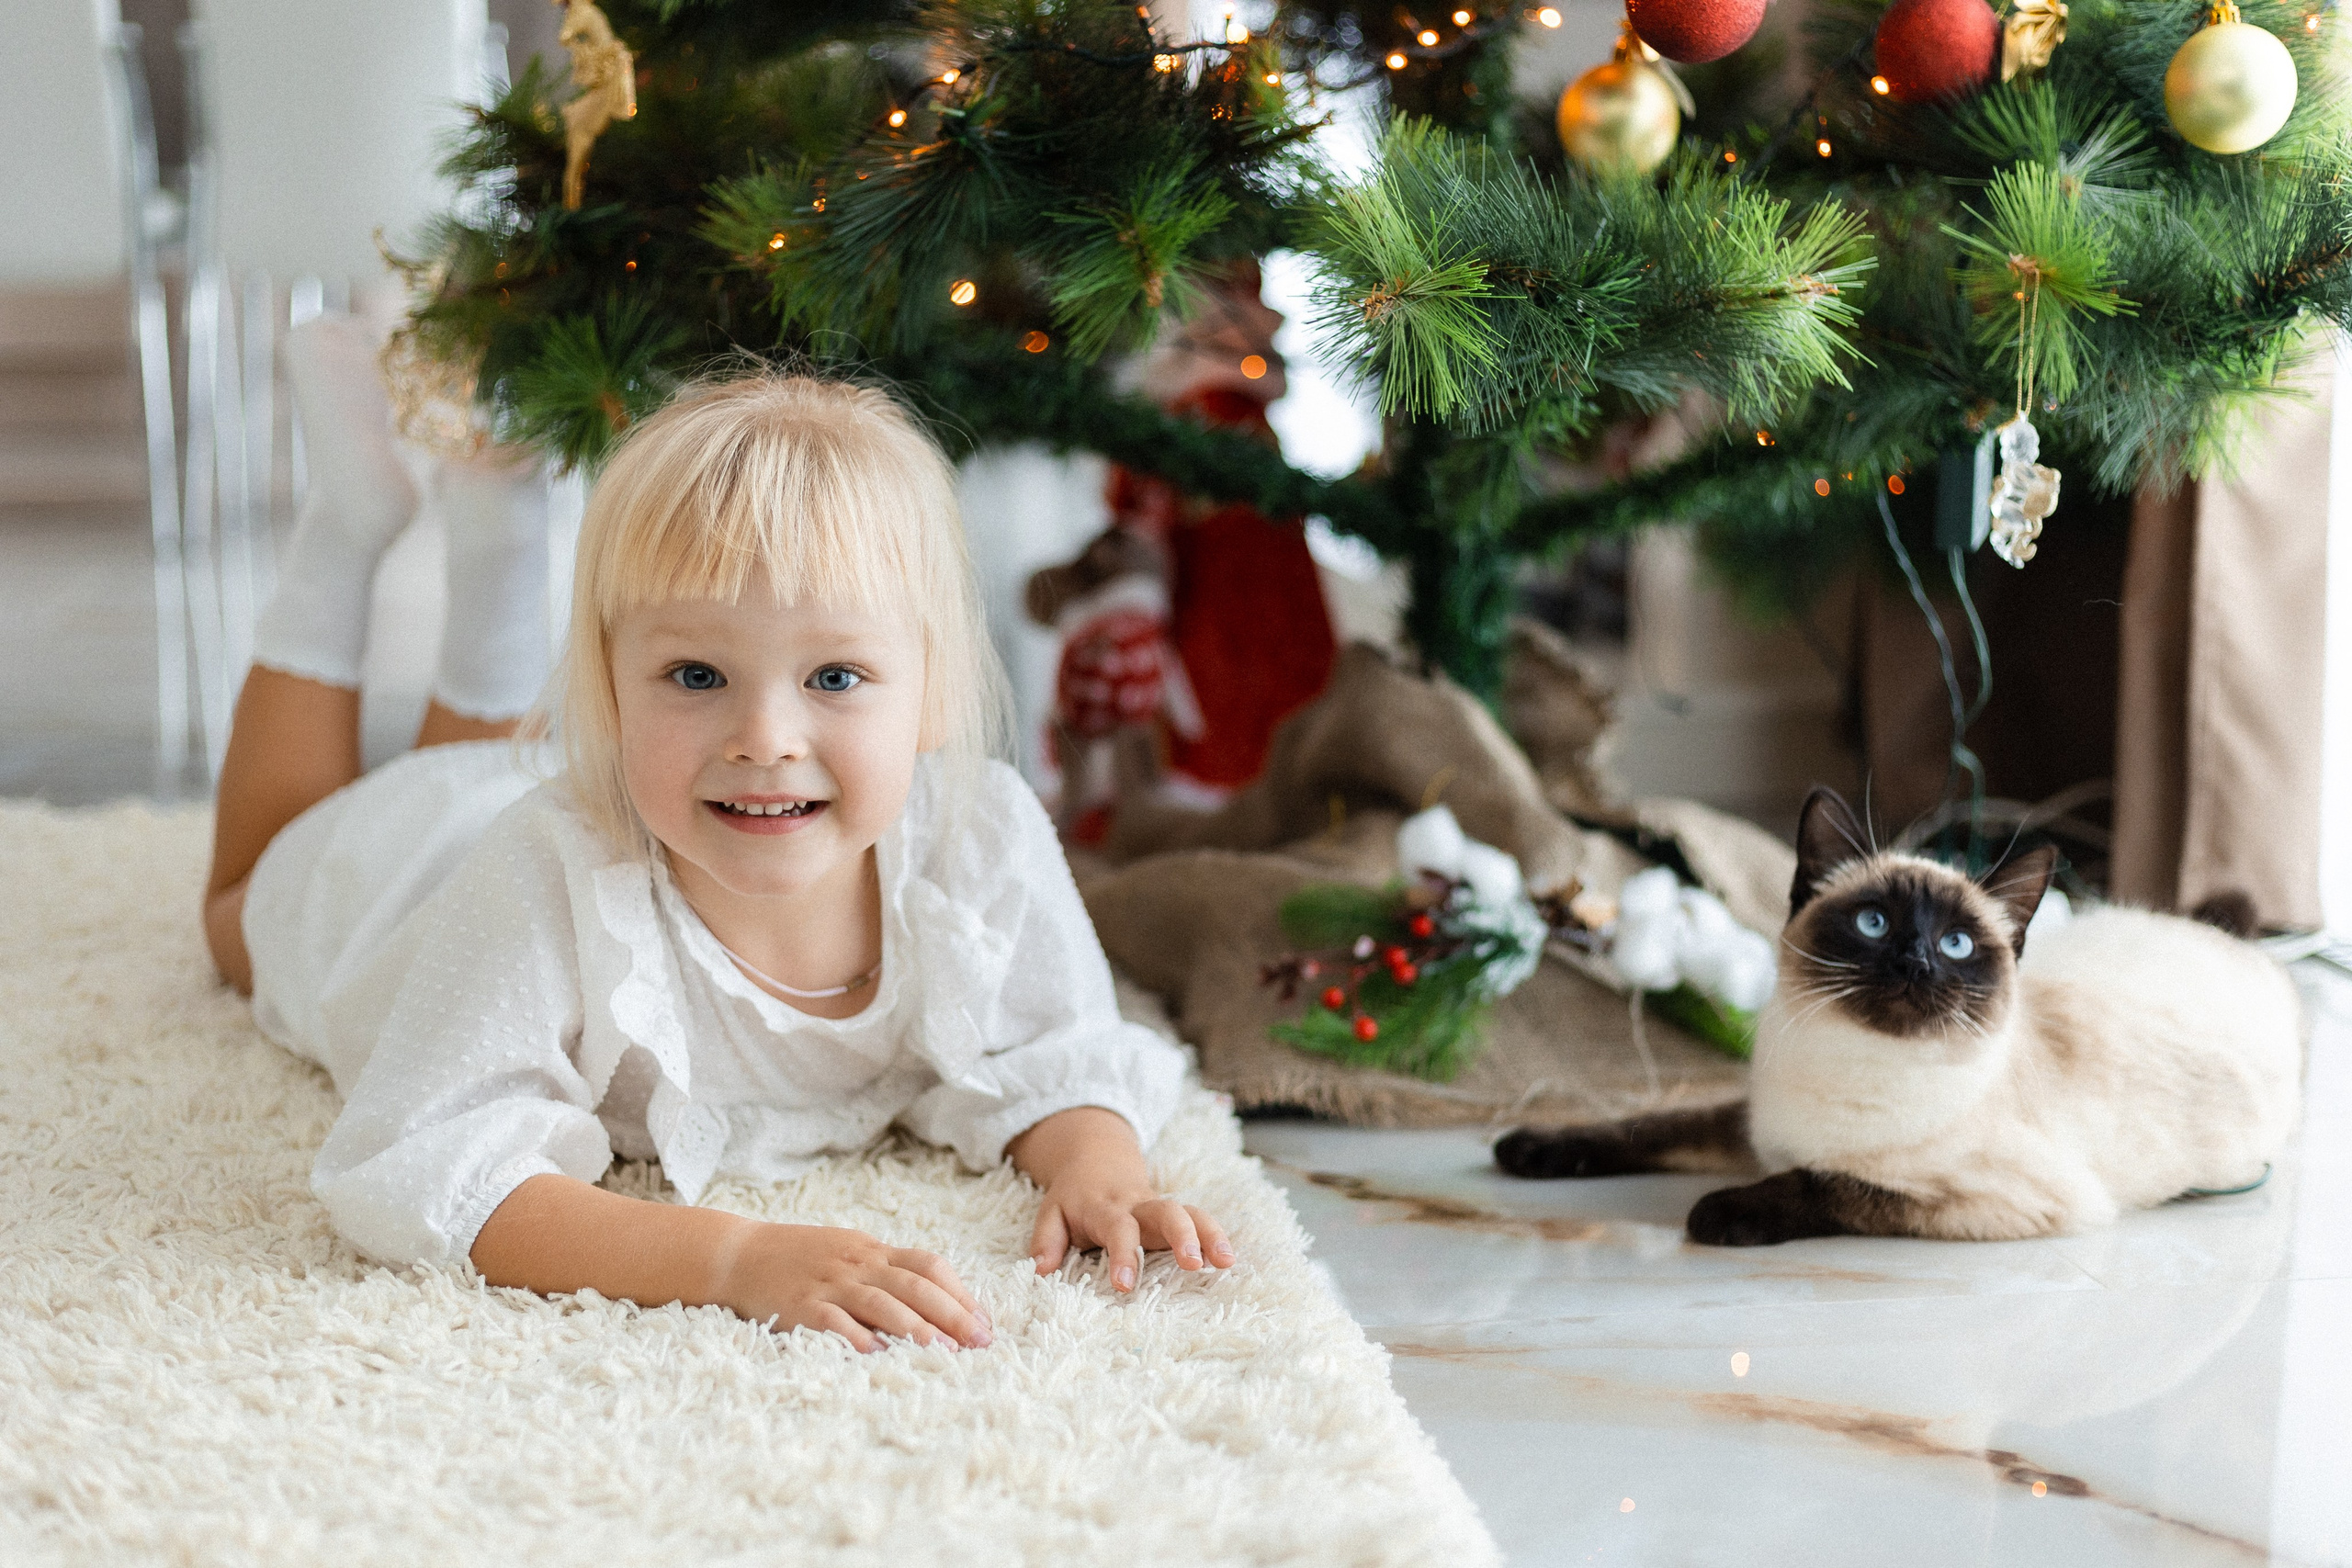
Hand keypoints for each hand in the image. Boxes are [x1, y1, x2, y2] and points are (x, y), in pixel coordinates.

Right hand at [711, 1221, 991, 1350]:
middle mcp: (856, 1264)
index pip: (928, 1265)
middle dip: (952, 1314)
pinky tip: (878, 1355)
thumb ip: (885, 1271)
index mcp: (872, 1250)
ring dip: (915, 1328)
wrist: (737, 1254)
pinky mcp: (799, 1306)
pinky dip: (857, 1338)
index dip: (961, 1292)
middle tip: (980, 1342)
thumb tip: (935, 1300)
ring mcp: (828, 1284)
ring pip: (881, 1303)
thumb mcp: (848, 1252)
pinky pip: (833, 1322)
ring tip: (944, 1352)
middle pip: (914, 1286)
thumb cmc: (799, 1258)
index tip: (986, 1321)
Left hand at [1007, 1106, 1235, 1292]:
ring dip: (1210, 1234)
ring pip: (1191, 1212)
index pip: (1117, 1229)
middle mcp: (1138, 1205)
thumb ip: (1045, 1241)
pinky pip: (1200, 1220)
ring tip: (1226, 1261)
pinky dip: (1217, 1236)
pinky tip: (1229, 1259)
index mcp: (1105, 1208)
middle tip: (1194, 1264)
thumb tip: (1041, 1270)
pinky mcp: (1175, 1213)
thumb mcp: (1050, 1214)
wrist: (1095, 1159)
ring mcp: (1160, 1207)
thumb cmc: (1073, 1198)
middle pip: (1166, 1212)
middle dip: (1182, 1236)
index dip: (1123, 1255)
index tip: (1127, 1285)